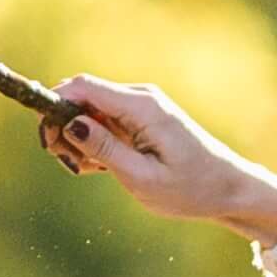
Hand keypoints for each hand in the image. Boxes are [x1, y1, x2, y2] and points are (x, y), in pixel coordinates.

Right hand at [44, 75, 276, 243]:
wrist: (229, 190)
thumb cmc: (190, 189)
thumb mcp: (142, 178)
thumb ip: (104, 149)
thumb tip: (70, 123)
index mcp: (141, 107)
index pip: (82, 87)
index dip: (55, 107)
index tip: (48, 140)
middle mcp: (140, 98)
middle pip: (81, 96)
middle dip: (64, 126)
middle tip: (68, 164)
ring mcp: (141, 107)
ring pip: (89, 111)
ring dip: (79, 139)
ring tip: (91, 172)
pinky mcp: (140, 119)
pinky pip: (104, 122)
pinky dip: (95, 142)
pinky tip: (102, 168)